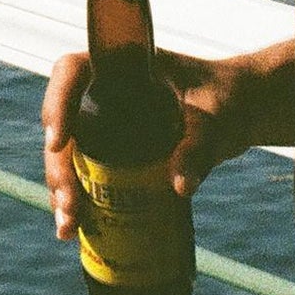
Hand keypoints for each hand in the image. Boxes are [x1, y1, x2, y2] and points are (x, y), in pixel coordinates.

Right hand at [41, 49, 257, 239]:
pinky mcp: (113, 150)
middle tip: (70, 206)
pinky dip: (78, 199)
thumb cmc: (225, 102)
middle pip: (64, 123)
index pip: (71, 72)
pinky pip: (85, 171)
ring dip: (62, 189)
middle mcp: (103, 90)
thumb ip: (199, 147)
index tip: (58, 142)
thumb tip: (180, 187)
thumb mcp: (214, 121)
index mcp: (120, 65)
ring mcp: (105, 121)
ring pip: (68, 152)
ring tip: (69, 228)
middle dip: (58, 167)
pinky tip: (76, 229)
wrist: (238, 111)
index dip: (56, 103)